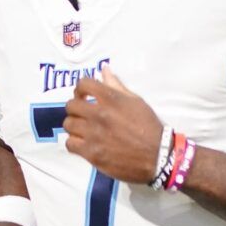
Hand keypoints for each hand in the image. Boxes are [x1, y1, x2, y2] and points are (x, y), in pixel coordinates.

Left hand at [63, 69, 164, 184]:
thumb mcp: (136, 101)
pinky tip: (83, 143)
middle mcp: (99, 115)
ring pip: (68, 124)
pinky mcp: (92, 153)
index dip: (80, 89)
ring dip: (74, 125)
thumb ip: (116, 85)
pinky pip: (70, 144)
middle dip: (75, 107)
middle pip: (71, 105)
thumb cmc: (148, 127)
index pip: (83, 84)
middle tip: (82, 113)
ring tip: (83, 129)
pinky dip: (74, 143)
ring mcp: (94, 135)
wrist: (157, 156)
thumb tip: (104, 69)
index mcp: (111, 99)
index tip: (83, 95)